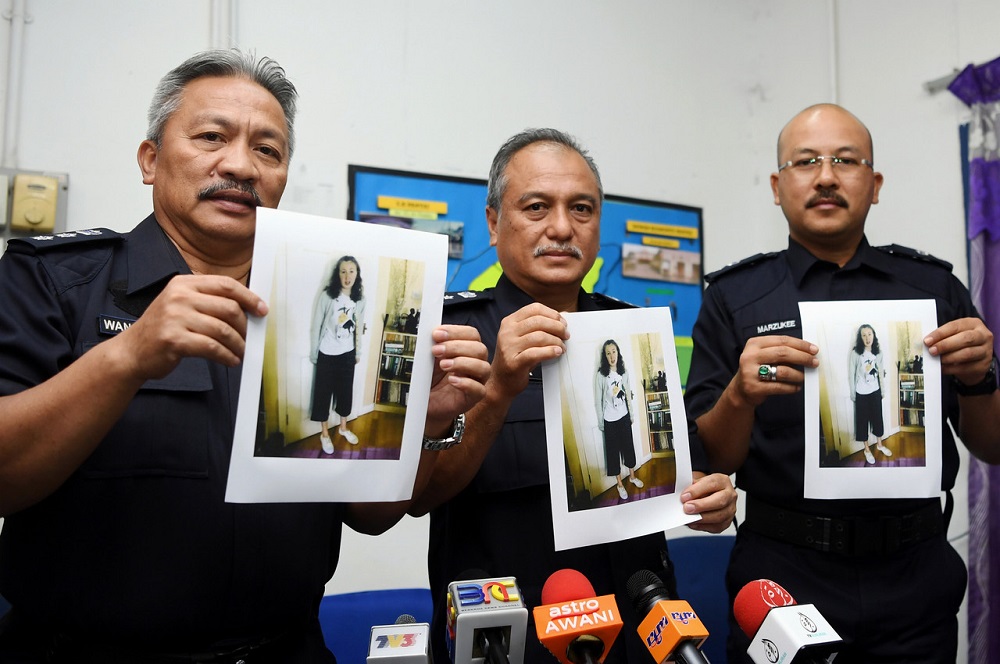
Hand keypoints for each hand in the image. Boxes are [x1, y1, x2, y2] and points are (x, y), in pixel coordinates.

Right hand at [115, 274, 266, 380]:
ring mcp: (175, 317)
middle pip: (228, 307)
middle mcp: (179, 297)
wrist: (131, 352)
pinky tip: (231, 360)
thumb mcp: (181, 305)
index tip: (262, 309)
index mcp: (183, 283)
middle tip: (250, 338)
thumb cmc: (163, 329)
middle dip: (245, 326)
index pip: (225, 284)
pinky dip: (226, 356)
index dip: (248, 297)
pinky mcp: (174, 340)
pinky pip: (212, 347)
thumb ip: (208, 301)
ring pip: (222, 329)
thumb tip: (247, 308)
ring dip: (238, 344)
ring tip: (242, 352)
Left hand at [424, 325, 489, 437]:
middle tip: (436, 350)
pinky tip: (452, 380)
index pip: (471, 334)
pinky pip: (479, 390)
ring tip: (443, 365)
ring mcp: (476, 381)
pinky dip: (467, 383)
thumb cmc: (429, 378)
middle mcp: (474, 363)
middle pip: (479, 349)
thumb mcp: (428, 359)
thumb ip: (433, 345)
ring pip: (484, 367)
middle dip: (456, 347)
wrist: (423, 402)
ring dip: (462, 363)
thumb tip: (432, 333)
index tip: (437, 334)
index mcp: (466, 349)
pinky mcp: (473, 398)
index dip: (456, 332)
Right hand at [488, 302, 568, 400]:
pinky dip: (550, 352)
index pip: (534, 309)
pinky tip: (557, 352)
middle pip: (538, 321)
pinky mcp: (513, 362)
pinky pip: (536, 353)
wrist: (500, 381)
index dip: (552, 314)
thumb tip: (563, 316)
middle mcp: (507, 332)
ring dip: (556, 341)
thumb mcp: (524, 338)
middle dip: (557, 327)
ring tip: (562, 347)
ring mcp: (508, 347)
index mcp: (509, 322)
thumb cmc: (517, 358)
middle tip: (566, 335)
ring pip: (539, 336)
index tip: (563, 322)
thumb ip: (540, 327)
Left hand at [682, 472, 736, 532]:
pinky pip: (717, 527)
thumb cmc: (702, 487)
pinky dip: (703, 526)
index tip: (684, 496)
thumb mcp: (696, 481)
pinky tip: (693, 523)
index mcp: (722, 481)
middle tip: (687, 508)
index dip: (697, 490)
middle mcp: (729, 494)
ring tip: (688, 518)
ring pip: (719, 516)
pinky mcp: (727, 522)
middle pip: (719, 501)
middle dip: (701, 506)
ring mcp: (730, 509)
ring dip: (702, 518)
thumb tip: (682, 495)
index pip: (712, 484)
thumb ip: (690, 486)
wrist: (707, 494)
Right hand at [731, 335, 818, 407]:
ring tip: (804, 377)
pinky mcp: (754, 388)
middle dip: (802, 357)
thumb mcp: (763, 355)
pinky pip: (779, 387)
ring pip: (782, 371)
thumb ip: (780, 351)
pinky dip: (791, 387)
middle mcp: (750, 356)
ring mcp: (750, 373)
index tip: (813, 350)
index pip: (782, 340)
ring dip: (798, 374)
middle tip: (814, 362)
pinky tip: (796, 387)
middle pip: (783, 353)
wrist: (740, 390)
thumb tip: (807, 351)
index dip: (800, 344)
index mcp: (754, 344)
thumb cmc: (757, 369)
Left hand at [924, 318, 994, 384]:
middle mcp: (983, 336)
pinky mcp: (983, 365)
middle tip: (932, 351)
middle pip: (965, 339)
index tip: (927, 341)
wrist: (974, 361)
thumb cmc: (960, 344)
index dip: (940, 333)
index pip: (955, 326)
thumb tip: (926, 342)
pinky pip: (966, 367)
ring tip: (937, 360)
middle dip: (946, 345)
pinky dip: (951, 368)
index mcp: (974, 324)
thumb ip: (943, 336)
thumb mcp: (954, 335)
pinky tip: (942, 368)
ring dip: (949, 357)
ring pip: (967, 353)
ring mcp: (986, 351)